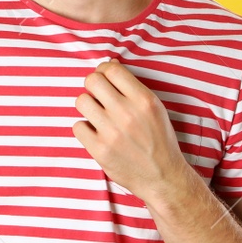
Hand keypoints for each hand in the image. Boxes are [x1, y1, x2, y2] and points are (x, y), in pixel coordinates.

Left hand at [71, 59, 193, 202]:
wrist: (163, 178)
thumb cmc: (159, 141)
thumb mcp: (156, 109)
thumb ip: (133, 87)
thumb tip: (110, 64)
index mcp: (144, 100)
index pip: (111, 69)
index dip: (104, 70)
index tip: (105, 79)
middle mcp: (127, 114)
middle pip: (92, 80)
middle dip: (93, 85)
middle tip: (99, 96)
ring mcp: (111, 133)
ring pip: (81, 101)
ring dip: (88, 107)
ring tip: (98, 116)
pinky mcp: (99, 150)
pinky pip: (77, 126)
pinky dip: (85, 129)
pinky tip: (97, 134)